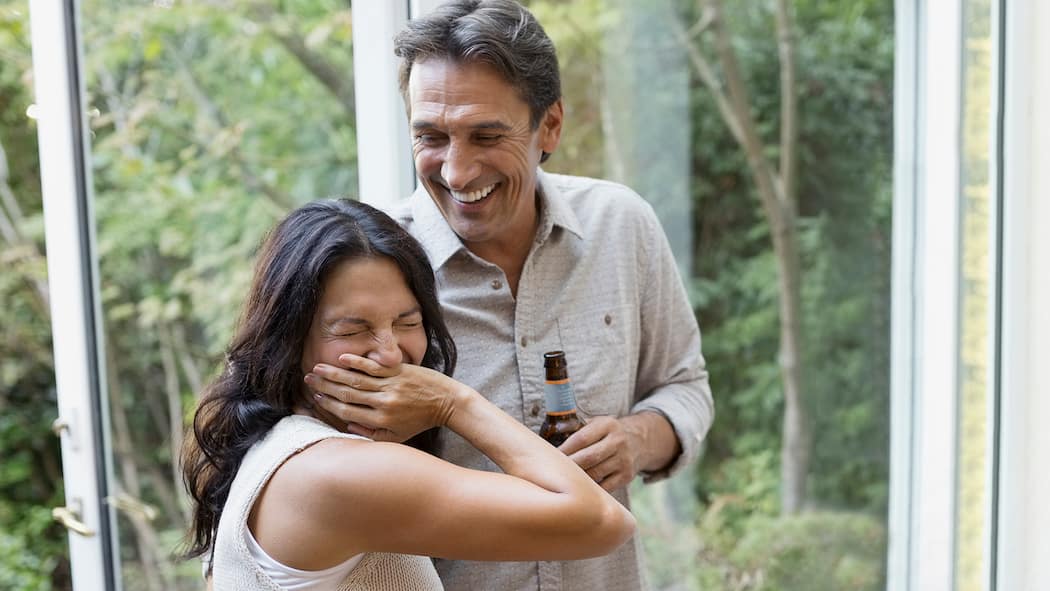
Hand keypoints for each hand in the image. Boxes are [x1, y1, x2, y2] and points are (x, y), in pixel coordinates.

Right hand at [305, 353, 458, 441]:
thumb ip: (372, 434)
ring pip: (356, 379)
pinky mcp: (399, 371)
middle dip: (326, 387)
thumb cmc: (420, 421)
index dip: (329, 405)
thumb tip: (348, 427)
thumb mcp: (397, 436)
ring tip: (318, 369)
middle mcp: (383, 403)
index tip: (316, 398)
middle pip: (347, 393)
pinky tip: (342, 359)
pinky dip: (357, 362)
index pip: (348, 411)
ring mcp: (391, 386)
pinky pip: (374, 367)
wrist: (447, 403)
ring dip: (334, 374)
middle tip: (308, 380)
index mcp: (381, 420)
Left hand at [560, 412, 680, 491]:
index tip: (550, 456)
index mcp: (608, 424)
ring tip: (562, 480)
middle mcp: (619, 441)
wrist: (639, 442)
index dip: (565, 448)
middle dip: (568, 465)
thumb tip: (547, 441)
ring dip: (577, 478)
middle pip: (588, 457)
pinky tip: (579, 488)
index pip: (582, 438)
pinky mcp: (627, 476)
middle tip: (552, 471)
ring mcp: (624, 460)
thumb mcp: (597, 423)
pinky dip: (590, 488)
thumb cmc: (607, 434)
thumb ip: (577, 428)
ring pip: (595, 473)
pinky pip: (604, 487)